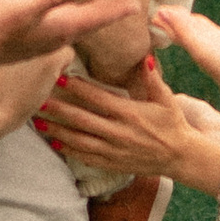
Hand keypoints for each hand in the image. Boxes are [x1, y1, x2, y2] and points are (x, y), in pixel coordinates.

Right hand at [0, 0, 135, 61]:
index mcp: (62, 27)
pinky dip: (76, 16)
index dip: (118, 9)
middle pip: (92, 21)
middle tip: (131, 5)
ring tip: (107, 6)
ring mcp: (46, 39)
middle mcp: (59, 35)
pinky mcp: (35, 37)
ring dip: (95, 14)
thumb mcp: (27, 6)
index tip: (139, 5)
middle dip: (111, 12)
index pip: (97, 16)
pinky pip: (65, 25)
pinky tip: (72, 13)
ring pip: (79, 24)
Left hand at [39, 58, 219, 195]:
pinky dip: (69, 150)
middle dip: (59, 110)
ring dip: (58, 131)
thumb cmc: (173, 124)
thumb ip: (152, 78)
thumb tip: (145, 56)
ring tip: (39, 123)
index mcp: (130, 113)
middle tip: (39, 100)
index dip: (78, 89)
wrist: (181, 157)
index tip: (60, 78)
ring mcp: (114, 150)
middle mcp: (119, 133)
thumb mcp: (166, 99)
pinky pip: (87, 157)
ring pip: (80, 140)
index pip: (98, 99)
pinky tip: (55, 143)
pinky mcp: (113, 164)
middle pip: (83, 120)